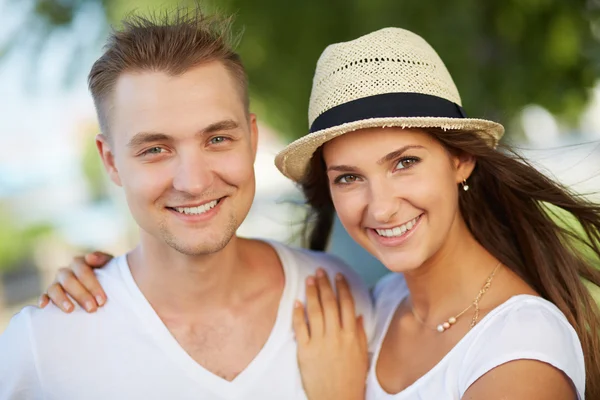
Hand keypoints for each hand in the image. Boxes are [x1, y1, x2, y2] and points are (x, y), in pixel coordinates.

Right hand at [38, 251, 112, 312]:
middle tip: (92, 309)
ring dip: (61, 299)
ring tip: (70, 310)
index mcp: (79, 263)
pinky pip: (44, 295)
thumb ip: (103, 259)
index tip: (102, 300)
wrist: (103, 285)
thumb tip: (89, 257)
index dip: (92, 285)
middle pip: (70, 281)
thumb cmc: (107, 276)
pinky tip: (44, 306)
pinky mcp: (49, 294)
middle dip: (81, 295)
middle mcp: (66, 272)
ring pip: (54, 288)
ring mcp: (56, 283)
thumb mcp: (109, 266)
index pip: (83, 271)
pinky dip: (42, 299)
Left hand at [292, 268, 367, 399]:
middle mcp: (336, 336)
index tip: (338, 275)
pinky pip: (301, 328)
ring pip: (316, 311)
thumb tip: (357, 314)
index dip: (342, 287)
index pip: (347, 304)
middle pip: (330, 303)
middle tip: (320, 271)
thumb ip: (358, 333)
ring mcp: (320, 343)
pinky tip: (297, 302)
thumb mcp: (361, 354)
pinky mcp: (306, 351)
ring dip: (312, 293)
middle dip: (325, 284)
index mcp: (351, 335)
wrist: (337, 399)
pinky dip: (298, 313)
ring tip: (309, 279)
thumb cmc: (351, 378)